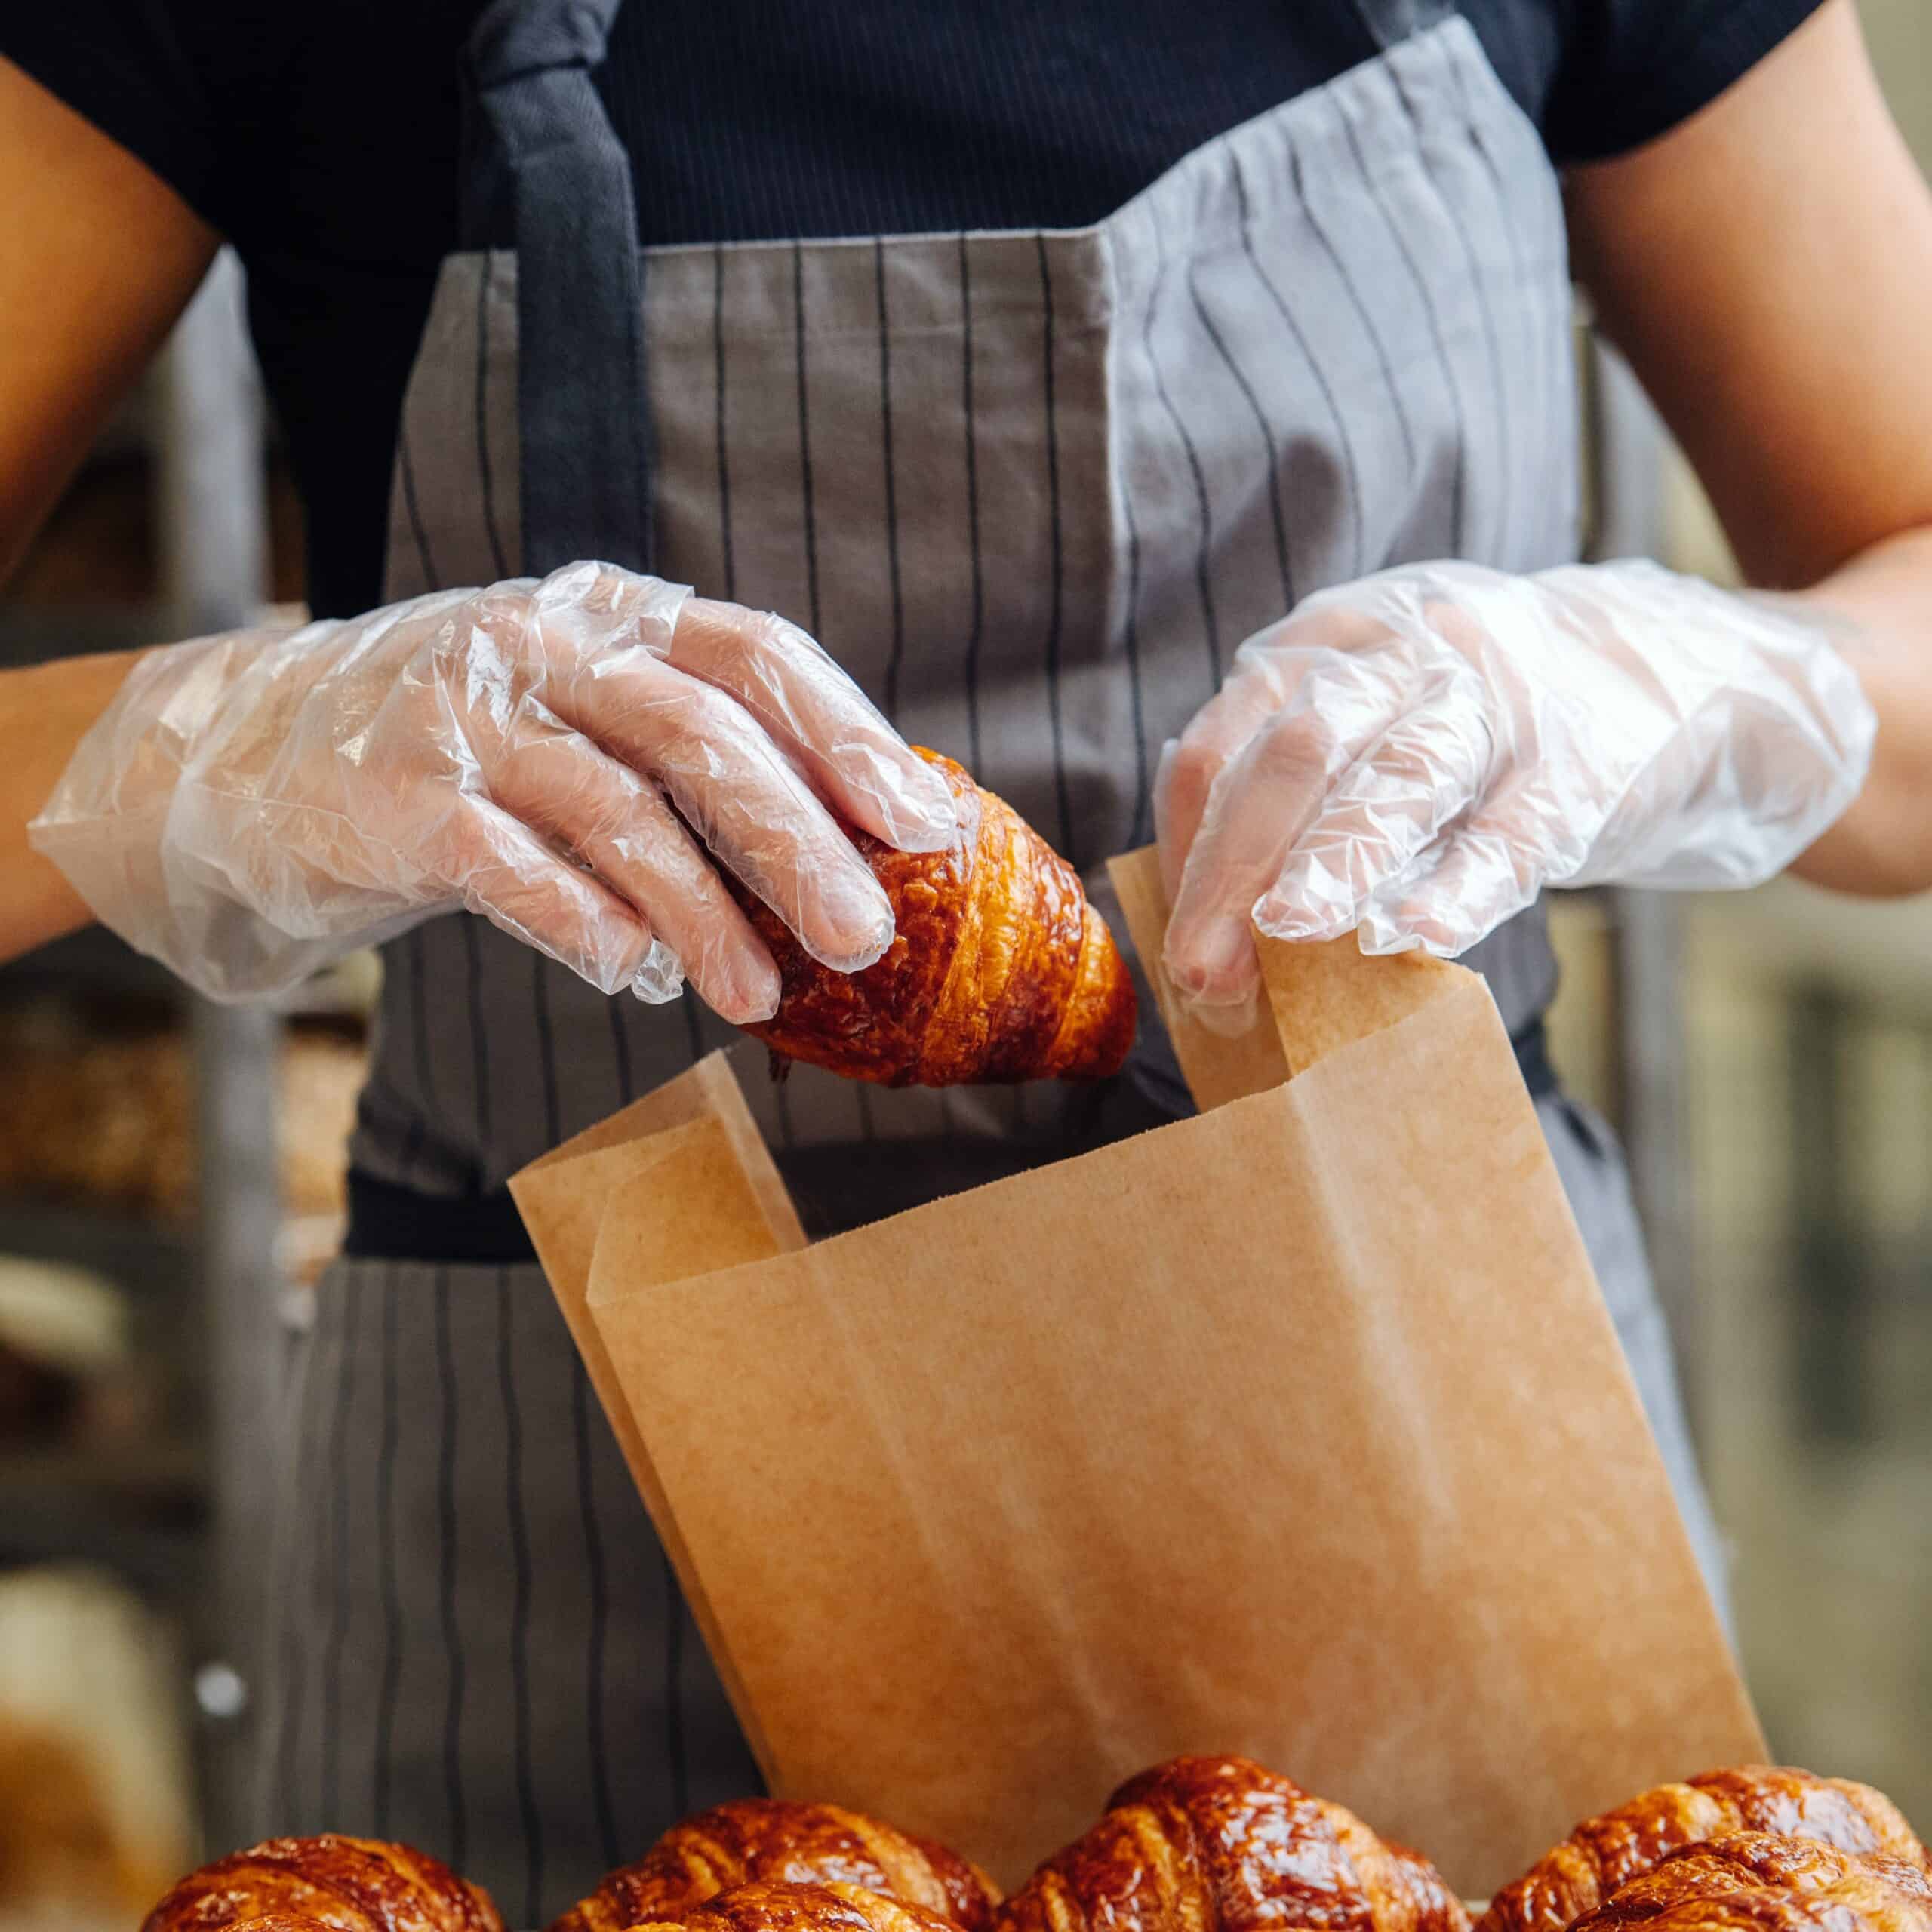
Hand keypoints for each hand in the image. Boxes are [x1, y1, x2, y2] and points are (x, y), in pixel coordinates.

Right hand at [30, 561, 957, 1015]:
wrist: (255, 748)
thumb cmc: (472, 750)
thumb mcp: (590, 718)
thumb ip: (696, 765)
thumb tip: (850, 860)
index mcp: (617, 614)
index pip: (757, 657)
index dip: (850, 741)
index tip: (924, 830)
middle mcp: (546, 643)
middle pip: (702, 736)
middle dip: (798, 844)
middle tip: (865, 938)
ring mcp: (463, 712)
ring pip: (616, 808)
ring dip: (702, 914)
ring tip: (758, 997)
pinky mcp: (391, 795)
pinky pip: (506, 865)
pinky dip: (581, 924)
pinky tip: (632, 977)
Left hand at [1157, 560, 1874, 1029]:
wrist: (1678, 671)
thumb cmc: (1483, 731)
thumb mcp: (1379, 723)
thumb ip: (1298, 801)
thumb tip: (1205, 929)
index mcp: (1328, 646)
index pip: (1225, 742)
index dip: (1189, 849)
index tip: (1177, 949)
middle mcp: (1404, 651)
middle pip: (1293, 754)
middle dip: (1235, 869)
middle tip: (1203, 972)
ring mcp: (1500, 696)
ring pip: (1400, 774)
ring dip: (1333, 862)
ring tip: (1287, 934)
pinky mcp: (1584, 758)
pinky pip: (1513, 830)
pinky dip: (1459, 887)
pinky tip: (1413, 940)